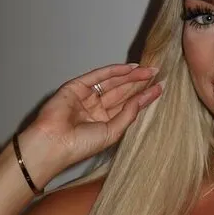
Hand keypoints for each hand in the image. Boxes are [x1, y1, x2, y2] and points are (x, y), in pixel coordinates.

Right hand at [19, 62, 161, 182]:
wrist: (54, 143)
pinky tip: (130, 68)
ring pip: (112, 82)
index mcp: (103, 122)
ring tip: (149, 70)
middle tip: (157, 74)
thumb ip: (128, 113)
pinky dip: (114, 71)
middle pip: (121, 91)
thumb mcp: (112, 131)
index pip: (127, 105)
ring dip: (130, 76)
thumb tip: (143, 99)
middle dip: (139, 83)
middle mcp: (95, 108)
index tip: (159, 88)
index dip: (143, 97)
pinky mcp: (76, 86)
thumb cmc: (80, 145)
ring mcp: (86, 96)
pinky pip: (98, 76)